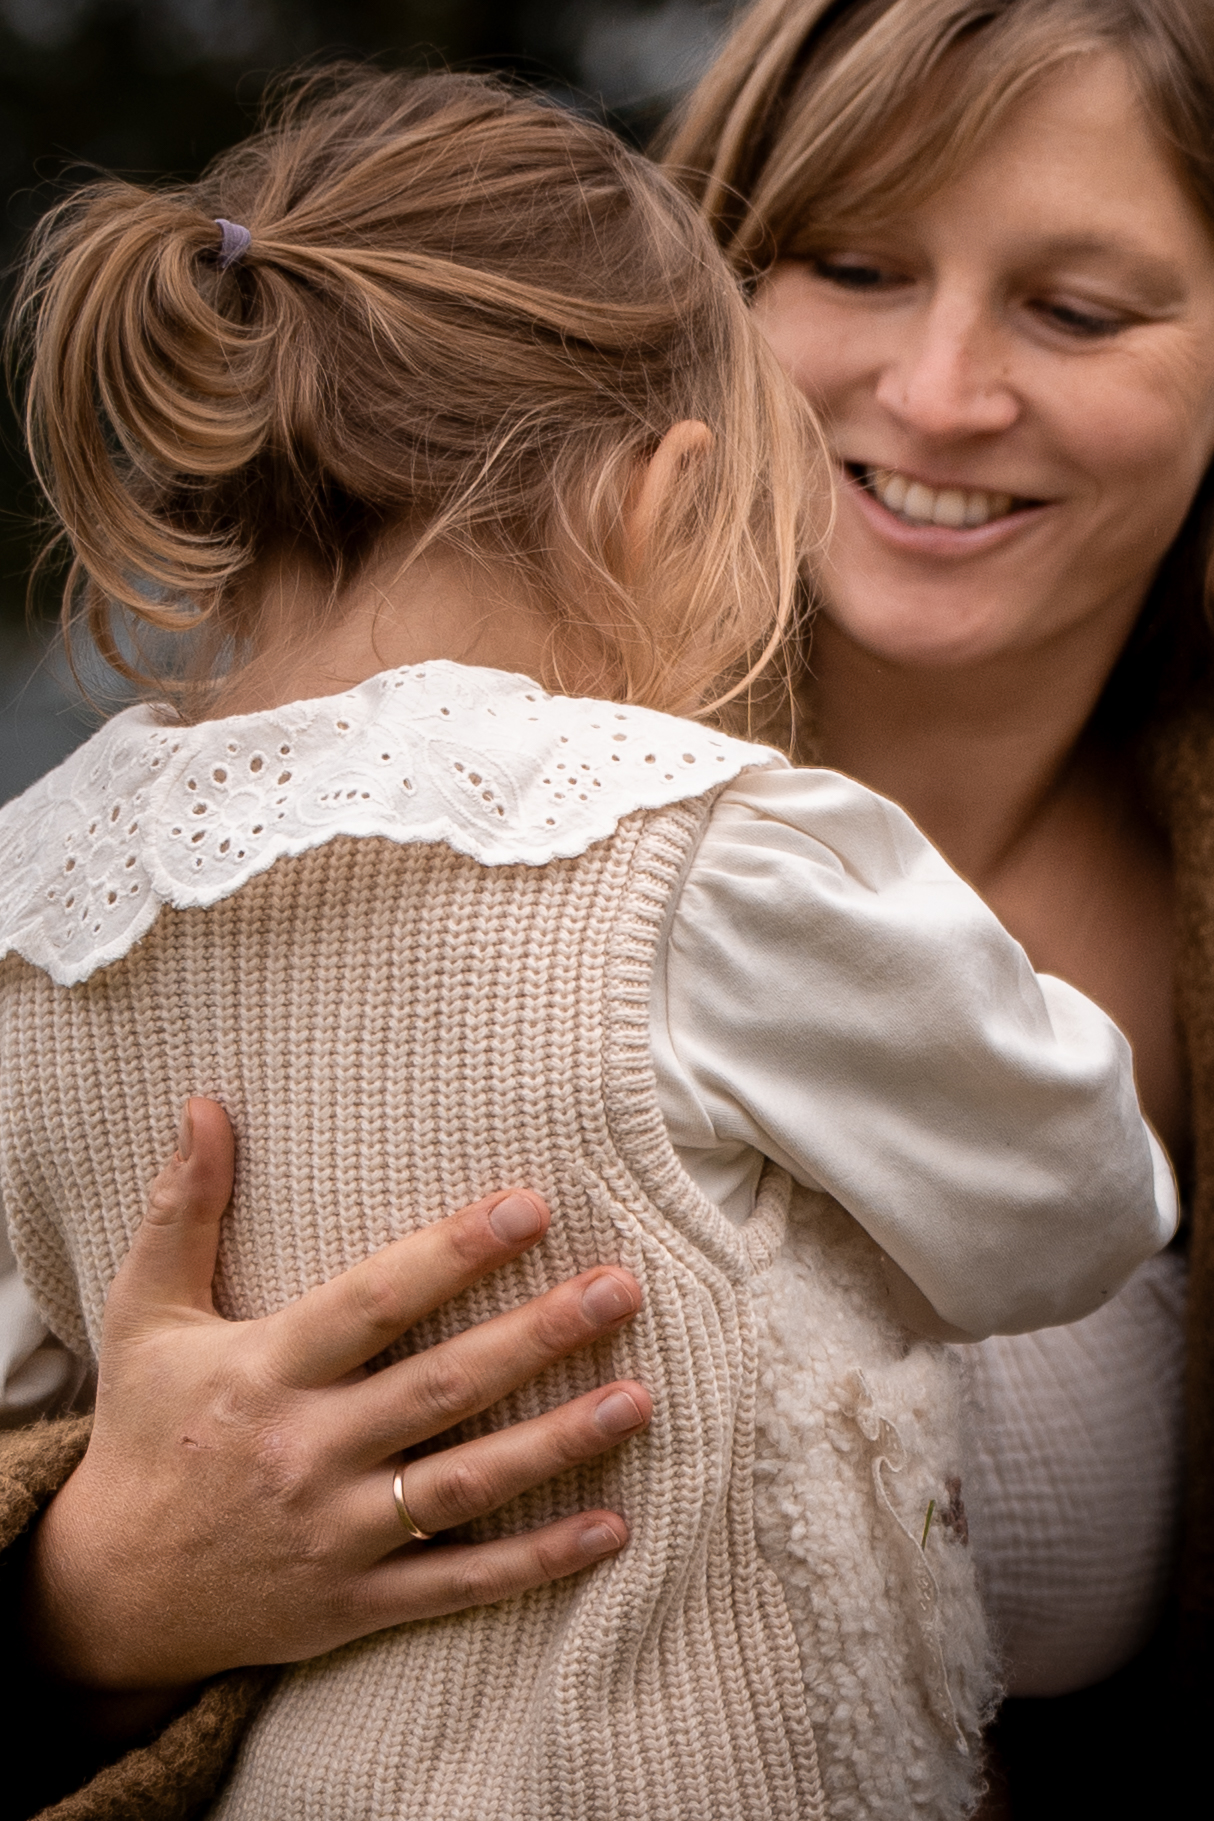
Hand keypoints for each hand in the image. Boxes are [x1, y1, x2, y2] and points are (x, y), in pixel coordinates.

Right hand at [24, 1099, 648, 1699]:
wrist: (111, 1593)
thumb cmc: (143, 1431)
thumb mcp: (144, 1315)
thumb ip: (183, 1210)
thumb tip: (205, 1103)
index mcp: (264, 1370)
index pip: (373, 1302)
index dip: (452, 1254)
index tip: (530, 1206)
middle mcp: (306, 1450)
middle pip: (441, 1387)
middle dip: (536, 1336)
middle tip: (620, 1288)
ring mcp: (336, 1533)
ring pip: (465, 1485)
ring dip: (557, 1442)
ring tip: (640, 1395)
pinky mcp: (356, 1603)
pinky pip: (459, 1583)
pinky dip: (538, 1561)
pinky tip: (614, 1526)